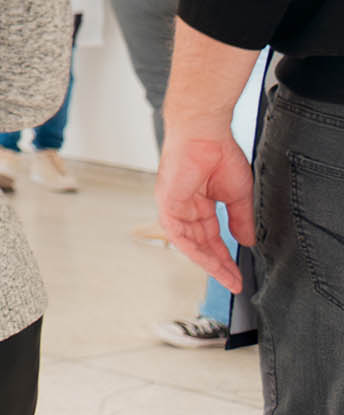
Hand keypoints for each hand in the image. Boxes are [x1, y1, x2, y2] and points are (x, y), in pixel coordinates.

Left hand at [158, 129, 253, 294]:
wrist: (204, 132)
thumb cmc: (218, 153)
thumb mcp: (238, 194)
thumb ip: (240, 219)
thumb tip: (246, 241)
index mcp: (198, 204)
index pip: (211, 238)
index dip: (224, 257)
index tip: (237, 274)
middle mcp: (184, 208)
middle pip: (200, 244)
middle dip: (218, 265)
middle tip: (234, 281)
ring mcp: (173, 206)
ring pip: (189, 244)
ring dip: (209, 262)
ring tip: (227, 276)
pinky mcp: (167, 203)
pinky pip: (180, 234)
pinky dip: (196, 250)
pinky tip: (211, 261)